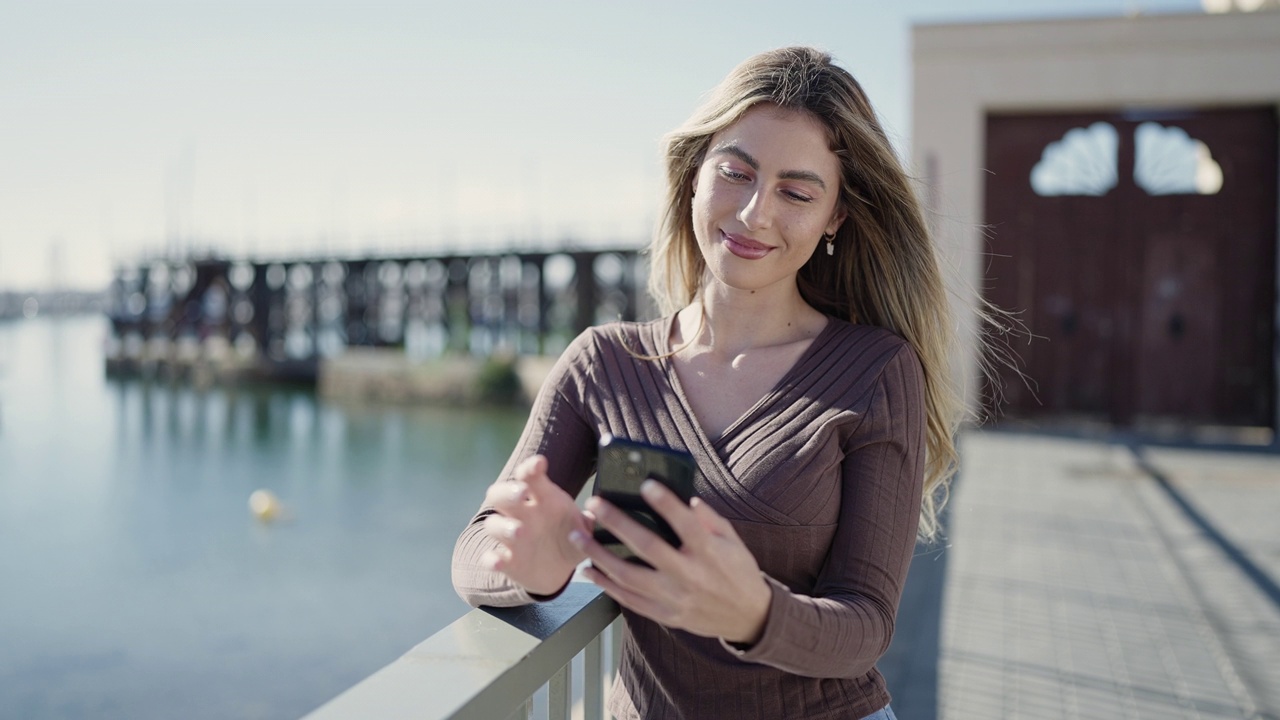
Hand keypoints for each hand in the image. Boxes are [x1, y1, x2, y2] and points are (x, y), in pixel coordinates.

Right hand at [481, 455, 591, 595]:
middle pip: (500, 494)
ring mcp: (511, 538)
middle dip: (508, 491)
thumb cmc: (571, 538)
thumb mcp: (584, 531)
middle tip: (521, 493)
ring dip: (504, 527)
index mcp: (542, 499)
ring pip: (494, 525)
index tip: (539, 463)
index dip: (531, 468)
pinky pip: (491, 558)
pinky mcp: (506, 561)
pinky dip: (492, 560)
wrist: (561, 570)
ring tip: (520, 531)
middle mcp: (522, 515)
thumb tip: (594, 516)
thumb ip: (588, 524)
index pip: (530, 476)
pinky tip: (499, 561)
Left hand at [572, 480, 771, 644]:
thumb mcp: (733, 541)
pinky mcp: (665, 614)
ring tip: (579, 536)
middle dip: (617, 524)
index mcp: (709, 553)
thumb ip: (710, 519)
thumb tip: (688, 499)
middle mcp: (690, 575)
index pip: (686, 524)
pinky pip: (629, 600)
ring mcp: (675, 598)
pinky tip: (589, 570)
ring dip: (599, 555)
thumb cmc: (738, 571)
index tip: (646, 484)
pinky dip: (606, 585)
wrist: (748, 617)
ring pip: (629, 576)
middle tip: (595, 505)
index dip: (666, 503)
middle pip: (648, 547)